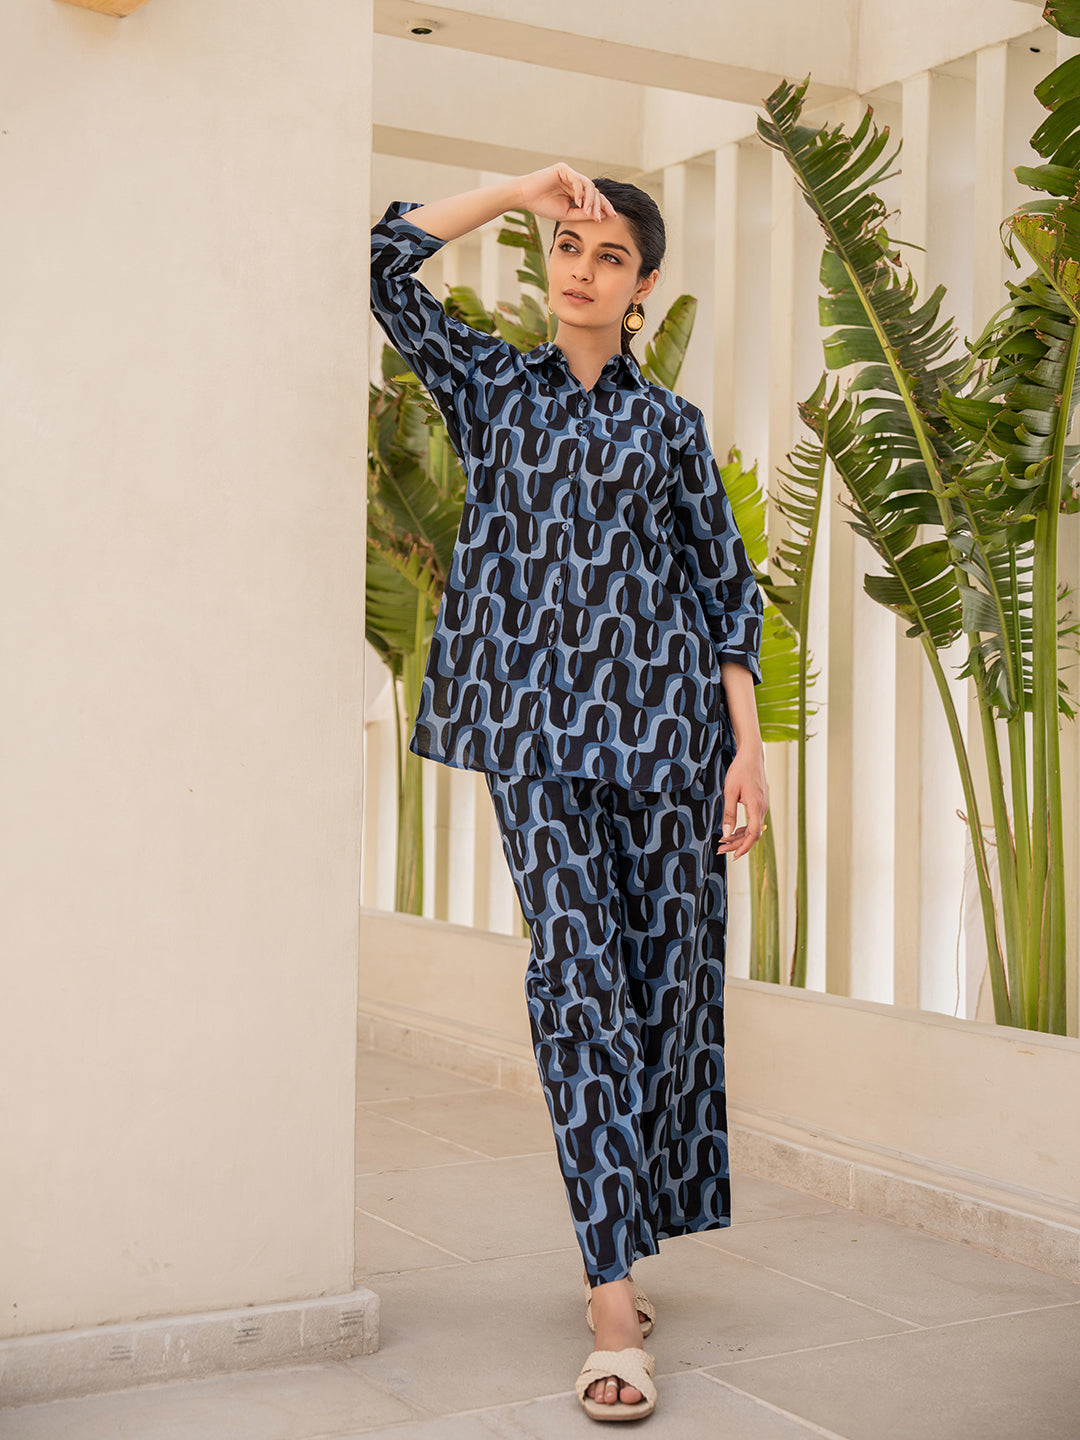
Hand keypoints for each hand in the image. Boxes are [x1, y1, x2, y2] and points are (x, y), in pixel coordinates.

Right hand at [518, 164, 617, 224]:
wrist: (524, 197)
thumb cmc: (542, 205)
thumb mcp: (566, 214)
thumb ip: (582, 214)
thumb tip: (600, 216)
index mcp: (576, 191)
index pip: (594, 198)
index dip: (604, 207)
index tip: (612, 217)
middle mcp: (575, 181)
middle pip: (595, 191)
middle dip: (600, 205)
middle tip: (601, 218)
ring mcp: (570, 173)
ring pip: (588, 185)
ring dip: (590, 200)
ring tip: (589, 212)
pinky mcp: (563, 169)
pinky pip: (577, 180)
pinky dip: (580, 192)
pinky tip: (579, 203)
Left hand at [715, 742, 768, 859]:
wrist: (751, 756)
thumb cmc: (740, 770)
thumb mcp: (730, 791)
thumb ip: (729, 813)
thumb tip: (726, 833)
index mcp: (756, 806)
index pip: (753, 834)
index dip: (744, 847)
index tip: (734, 855)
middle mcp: (763, 808)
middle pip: (752, 834)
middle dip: (737, 844)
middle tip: (720, 849)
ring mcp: (763, 806)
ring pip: (753, 829)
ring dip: (739, 837)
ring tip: (723, 842)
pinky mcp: (760, 803)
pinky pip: (753, 821)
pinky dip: (743, 829)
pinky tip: (732, 831)